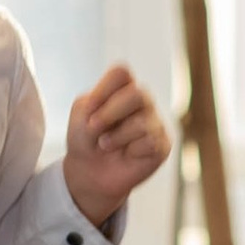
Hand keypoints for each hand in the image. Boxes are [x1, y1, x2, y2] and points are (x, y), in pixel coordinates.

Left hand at [65, 67, 171, 225]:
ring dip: (116, 137)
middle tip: (94, 128)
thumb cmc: (86, 139)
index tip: (89, 108)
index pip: (122, 73)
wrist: (89, 171)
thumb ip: (98, 100)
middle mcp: (142, 101)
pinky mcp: (163, 144)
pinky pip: (151, 142)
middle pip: (138, 94)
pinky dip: (131, 151)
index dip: (103, 90)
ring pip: (142, 123)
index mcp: (121, 88)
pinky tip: (127, 154)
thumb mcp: (81, 113)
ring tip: (107, 145)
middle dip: (110, 113)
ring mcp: (155, 122)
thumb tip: (125, 111)